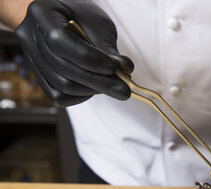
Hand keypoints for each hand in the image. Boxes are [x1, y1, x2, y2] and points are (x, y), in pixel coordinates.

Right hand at [15, 0, 133, 106]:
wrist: (63, 19)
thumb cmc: (79, 17)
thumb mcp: (97, 24)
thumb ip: (108, 48)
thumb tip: (124, 69)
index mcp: (42, 14)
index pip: (60, 41)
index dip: (89, 58)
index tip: (114, 68)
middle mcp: (30, 37)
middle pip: (63, 69)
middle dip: (99, 82)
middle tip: (124, 89)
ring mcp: (31, 59)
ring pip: (62, 86)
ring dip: (92, 90)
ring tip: (112, 85)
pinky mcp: (39, 78)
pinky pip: (59, 96)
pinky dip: (81, 97)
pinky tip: (95, 88)